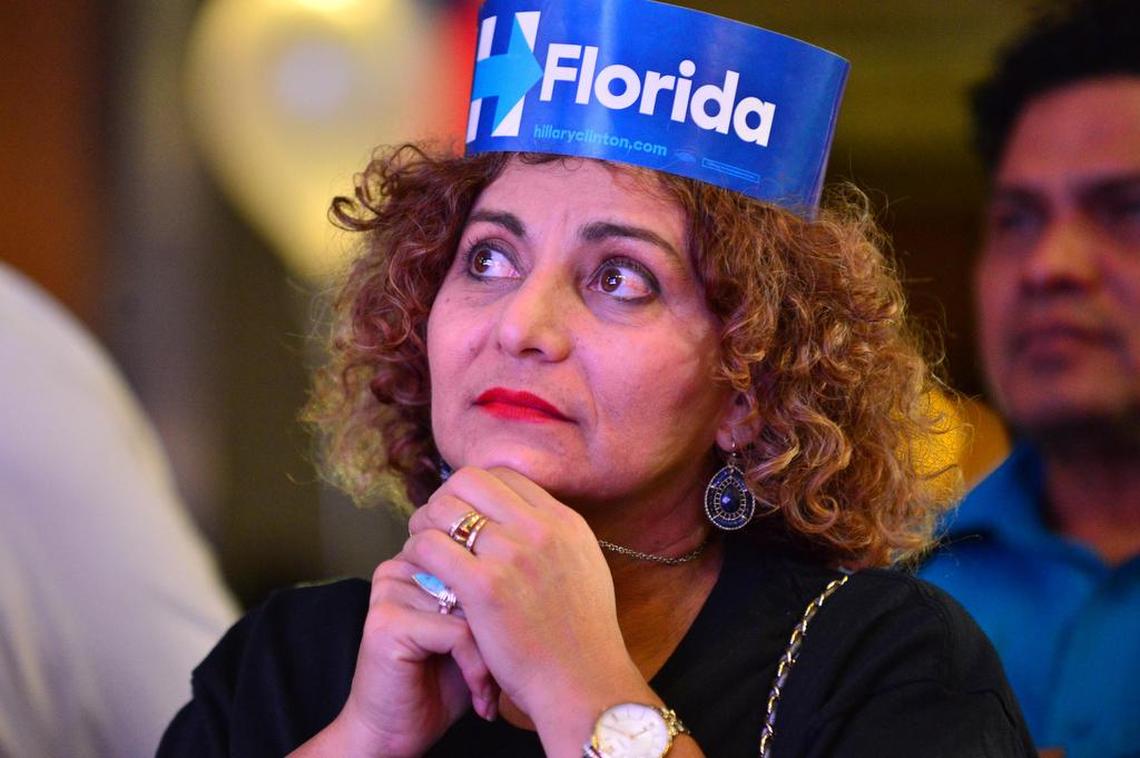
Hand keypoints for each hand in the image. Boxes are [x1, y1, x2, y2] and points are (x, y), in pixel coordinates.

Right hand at [305, 554, 496, 757]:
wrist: (397, 732)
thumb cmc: (440, 682)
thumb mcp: (474, 628)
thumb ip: (487, 592)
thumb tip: (526, 571)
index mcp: (416, 560)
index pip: (475, 554)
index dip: (499, 599)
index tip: (511, 639)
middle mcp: (397, 568)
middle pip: (474, 577)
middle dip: (497, 627)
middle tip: (506, 670)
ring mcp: (389, 592)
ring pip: (471, 604)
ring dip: (490, 655)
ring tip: (491, 687)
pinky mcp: (387, 622)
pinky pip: (456, 632)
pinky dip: (476, 667)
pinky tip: (479, 694)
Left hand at [405, 467, 648, 744]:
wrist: (583, 683)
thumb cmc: (582, 638)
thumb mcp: (584, 568)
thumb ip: (556, 538)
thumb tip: (524, 516)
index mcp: (565, 521)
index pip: (505, 475)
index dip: (475, 489)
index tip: (463, 512)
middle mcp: (541, 528)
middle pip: (470, 480)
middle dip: (445, 498)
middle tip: (435, 525)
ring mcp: (513, 555)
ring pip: (444, 508)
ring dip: (424, 523)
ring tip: (422, 547)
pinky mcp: (485, 586)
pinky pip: (430, 546)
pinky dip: (417, 552)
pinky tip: (420, 571)